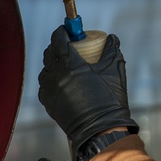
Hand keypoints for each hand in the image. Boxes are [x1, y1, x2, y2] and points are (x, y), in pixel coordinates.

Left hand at [38, 27, 137, 155]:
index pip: (58, 40)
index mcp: (72, 64)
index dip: (62, 32)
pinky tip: (60, 81)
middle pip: (49, 53)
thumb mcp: (115, 70)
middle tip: (67, 45)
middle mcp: (57, 76)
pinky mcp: (48, 103)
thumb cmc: (110, 99)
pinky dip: (50, 80)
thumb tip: (112, 38)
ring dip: (52, 63)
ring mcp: (50, 90)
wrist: (101, 130)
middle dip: (56, 46)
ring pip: (45, 70)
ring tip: (64, 65)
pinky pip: (44, 86)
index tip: (67, 30)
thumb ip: (112, 50)